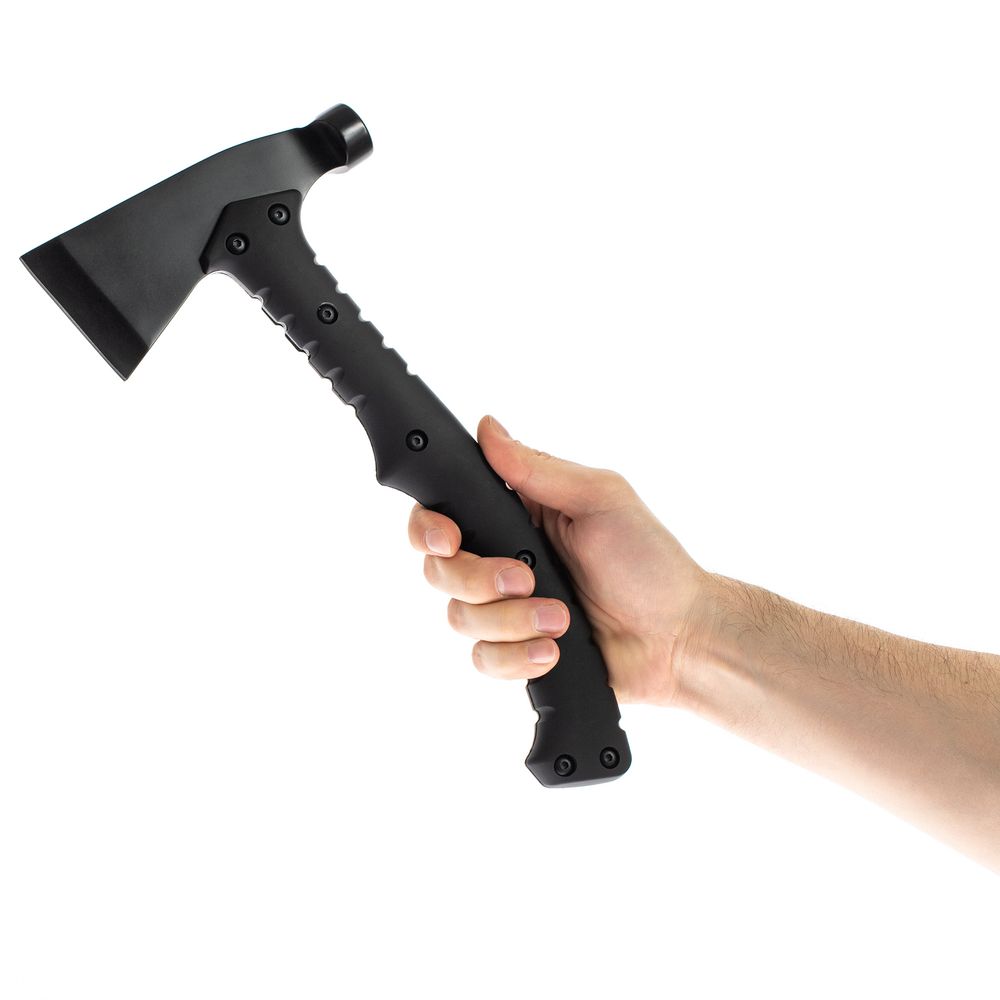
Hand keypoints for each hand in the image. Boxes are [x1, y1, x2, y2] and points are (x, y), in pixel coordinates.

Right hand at [408, 416, 707, 704]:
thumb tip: (488, 427)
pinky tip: (554, 651)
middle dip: (476, 579)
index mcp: (516, 517)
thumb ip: (537, 469)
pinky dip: (517, 657)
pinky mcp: (518, 652)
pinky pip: (483, 660)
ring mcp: (507, 611)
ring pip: (459, 619)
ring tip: (561, 620)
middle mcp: (502, 562)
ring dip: (510, 622)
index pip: (443, 515)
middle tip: (524, 580)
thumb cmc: (650, 563)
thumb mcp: (600, 499)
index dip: (429, 528)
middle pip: (439, 571)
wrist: (679, 637)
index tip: (448, 539)